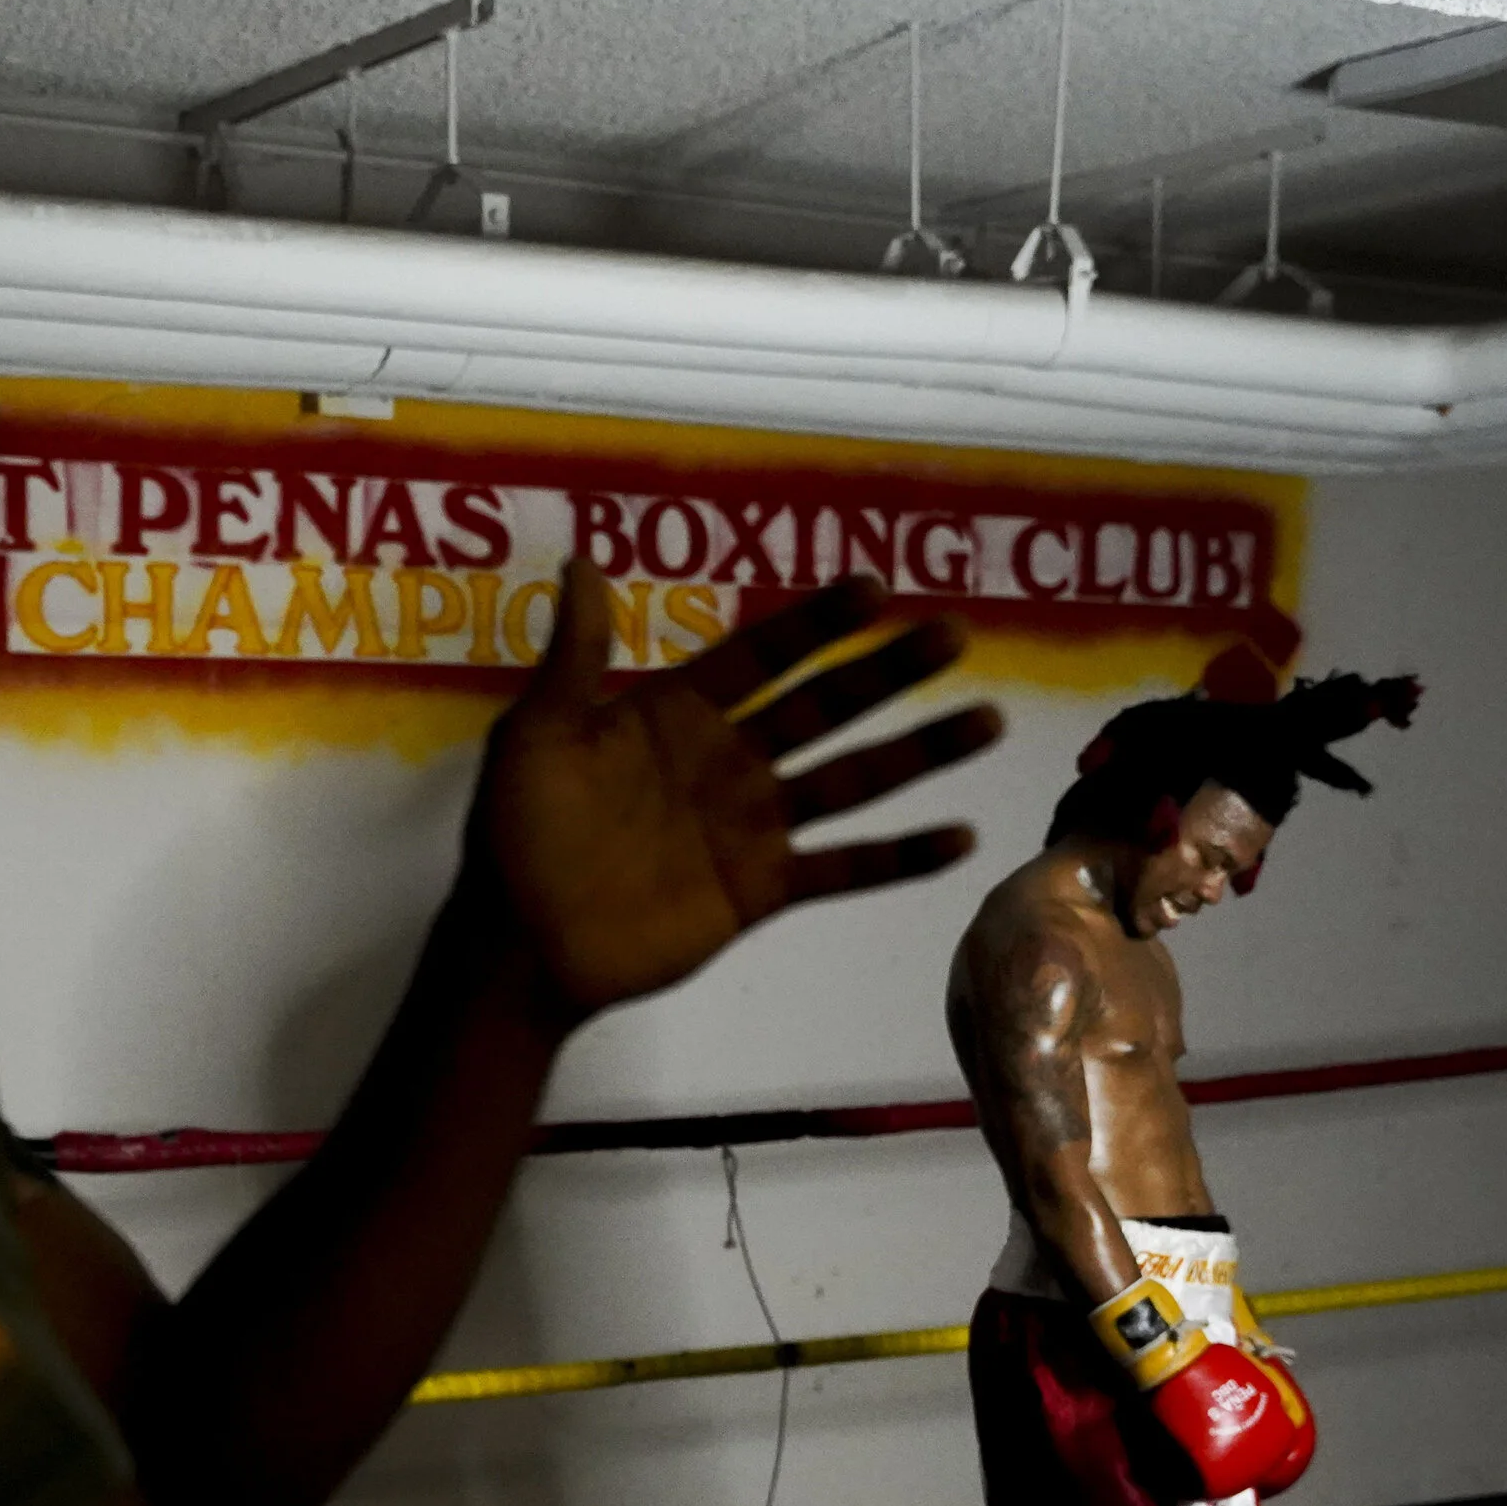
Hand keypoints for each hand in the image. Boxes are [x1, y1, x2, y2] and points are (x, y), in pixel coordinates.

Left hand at [465, 560, 1000, 1022]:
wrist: (523, 944)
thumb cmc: (521, 833)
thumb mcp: (541, 733)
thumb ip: (577, 655)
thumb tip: (583, 561)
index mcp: (677, 713)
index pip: (761, 654)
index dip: (816, 624)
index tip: (874, 589)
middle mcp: (727, 761)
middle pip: (823, 706)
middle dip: (886, 672)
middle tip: (952, 633)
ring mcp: (751, 826)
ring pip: (851, 780)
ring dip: (918, 751)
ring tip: (985, 719)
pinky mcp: (761, 889)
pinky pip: (842, 867)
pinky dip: (899, 856)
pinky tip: (958, 837)